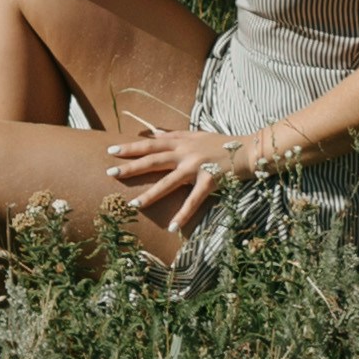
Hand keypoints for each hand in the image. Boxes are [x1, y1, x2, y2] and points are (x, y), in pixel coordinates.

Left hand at [101, 124, 239, 229]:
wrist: (248, 150)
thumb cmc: (221, 143)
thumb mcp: (195, 134)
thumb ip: (174, 135)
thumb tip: (154, 132)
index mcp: (181, 142)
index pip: (150, 144)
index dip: (131, 147)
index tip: (111, 151)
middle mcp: (185, 152)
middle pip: (153, 160)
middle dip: (131, 167)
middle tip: (110, 172)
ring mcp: (196, 167)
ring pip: (168, 182)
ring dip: (150, 194)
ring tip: (133, 204)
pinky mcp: (209, 181)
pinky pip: (193, 200)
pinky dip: (183, 214)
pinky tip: (173, 227)